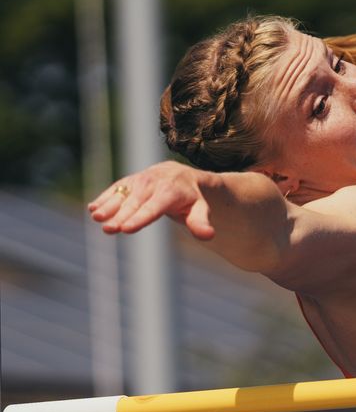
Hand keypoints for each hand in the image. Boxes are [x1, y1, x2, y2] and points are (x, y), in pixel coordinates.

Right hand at [89, 162, 216, 239]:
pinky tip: (92, 208)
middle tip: (108, 229)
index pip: (152, 208)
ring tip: (96, 217)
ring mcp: (138, 181)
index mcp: (170, 192)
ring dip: (107, 206)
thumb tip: (208, 236)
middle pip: (134, 204)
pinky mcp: (128, 182)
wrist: (179, 175)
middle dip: (120, 217)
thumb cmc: (192, 198)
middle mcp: (151, 184)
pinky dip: (104, 198)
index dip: (139, 219)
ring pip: (121, 195)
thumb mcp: (201, 209)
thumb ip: (201, 222)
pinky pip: (115, 189)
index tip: (126, 229)